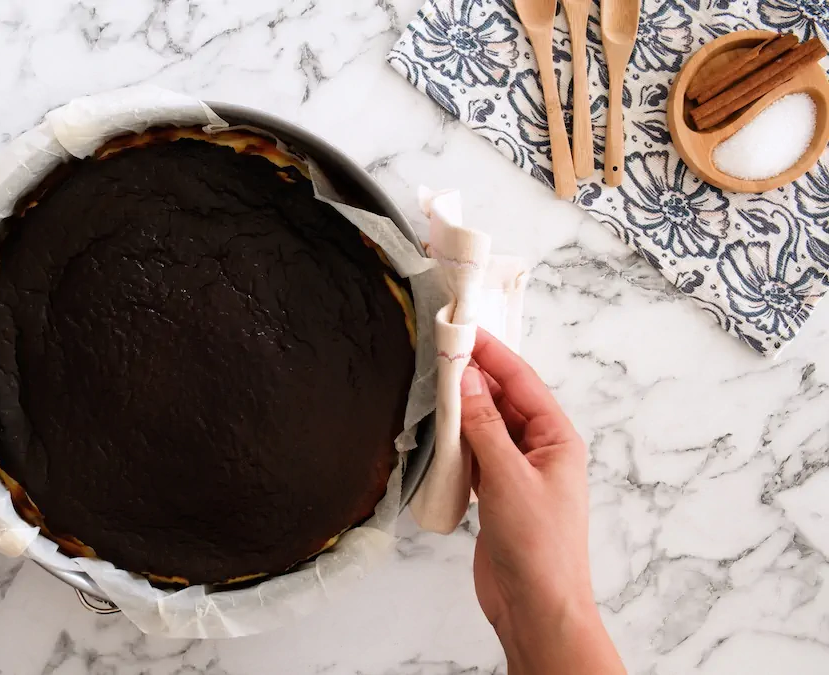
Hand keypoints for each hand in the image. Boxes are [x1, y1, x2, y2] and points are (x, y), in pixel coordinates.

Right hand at [461, 329, 623, 673]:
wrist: (536, 607)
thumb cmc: (539, 548)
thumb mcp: (507, 478)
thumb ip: (484, 426)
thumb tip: (467, 378)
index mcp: (557, 439)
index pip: (521, 381)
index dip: (491, 353)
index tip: (462, 330)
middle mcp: (540, 450)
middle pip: (503, 399)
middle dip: (473, 376)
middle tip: (438, 353)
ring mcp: (518, 472)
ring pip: (486, 426)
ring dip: (462, 409)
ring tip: (432, 386)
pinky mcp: (497, 493)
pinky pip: (475, 454)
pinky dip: (456, 441)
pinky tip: (437, 432)